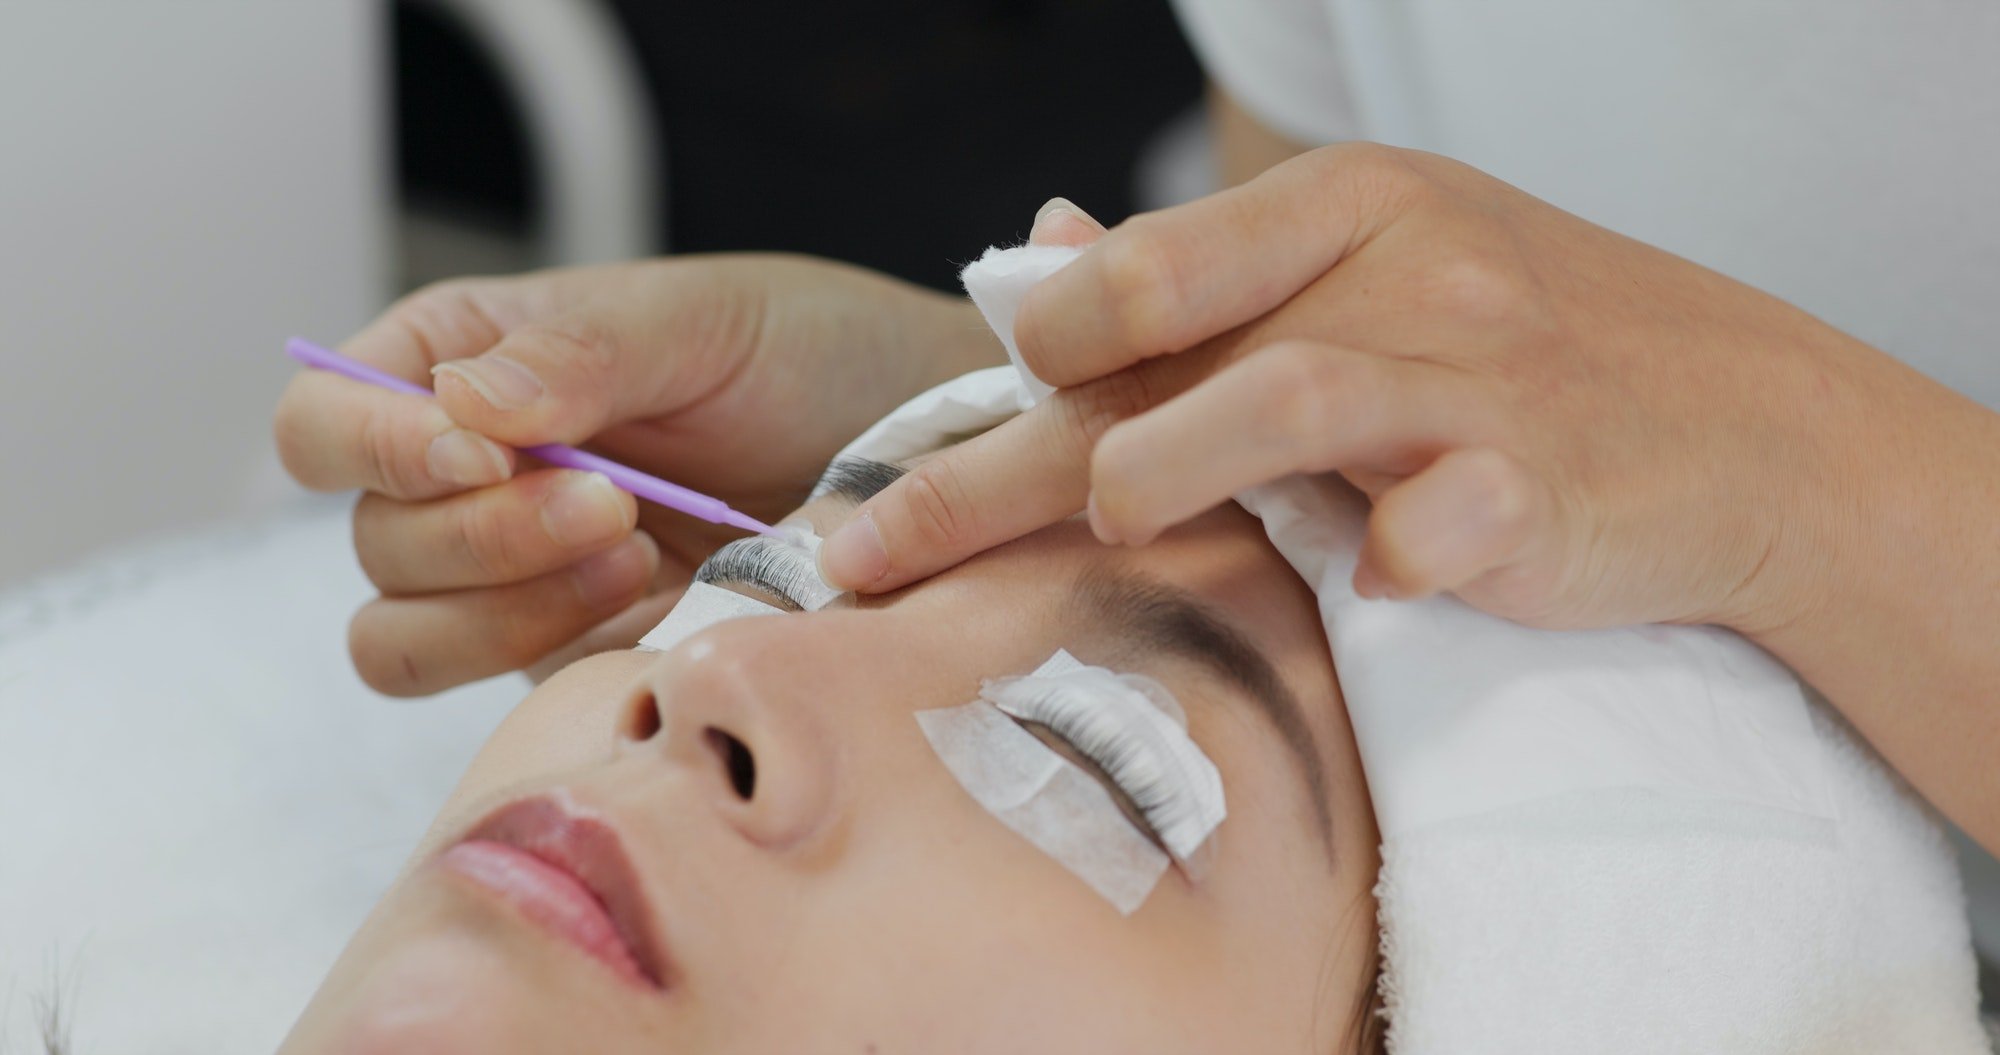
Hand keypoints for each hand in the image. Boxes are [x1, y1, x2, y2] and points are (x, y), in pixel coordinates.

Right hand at [275, 254, 992, 694]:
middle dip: (483, 534)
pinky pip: (497, 694)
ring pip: (403, 639)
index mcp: (466, 364)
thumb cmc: (810, 358)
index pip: (325, 418)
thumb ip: (581, 351)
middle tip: (614, 504)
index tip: (481, 454)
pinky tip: (656, 611)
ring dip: (506, 611)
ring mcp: (511, 579)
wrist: (915, 458)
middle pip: (373, 542)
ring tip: (639, 558)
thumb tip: (459, 402)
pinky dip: (560, 658)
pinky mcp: (568, 658)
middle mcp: (466, 478)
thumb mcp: (705, 324)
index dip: (373, 446)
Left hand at [819, 145, 1911, 637]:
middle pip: (1158, 346)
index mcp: (1339, 208)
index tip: (914, 452)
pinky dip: (1400, 548)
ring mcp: (1477, 368)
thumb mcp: (1373, 265)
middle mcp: (1397, 269)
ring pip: (1288, 396)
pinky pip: (1455, 508)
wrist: (1741, 421)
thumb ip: (1206, 271)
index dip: (1012, 359)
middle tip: (872, 549)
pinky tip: (1370, 580)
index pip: (1132, 274)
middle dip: (995, 456)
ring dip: (1171, 466)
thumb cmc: (1526, 349)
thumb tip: (1044, 247)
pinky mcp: (1549, 476)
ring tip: (1100, 525)